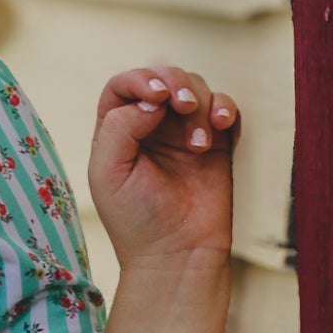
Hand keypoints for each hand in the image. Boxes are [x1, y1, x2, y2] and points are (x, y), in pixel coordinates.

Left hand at [87, 62, 237, 277]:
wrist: (178, 254)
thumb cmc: (136, 220)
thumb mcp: (108, 173)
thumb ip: (120, 128)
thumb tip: (153, 100)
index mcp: (118, 131)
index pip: (123, 86)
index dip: (140, 79)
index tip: (157, 95)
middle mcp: (150, 126)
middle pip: (163, 78)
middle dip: (175, 82)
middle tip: (182, 105)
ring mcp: (184, 132)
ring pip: (195, 88)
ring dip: (199, 102)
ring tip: (199, 142)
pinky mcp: (216, 143)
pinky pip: (223, 108)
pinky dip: (225, 108)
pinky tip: (221, 125)